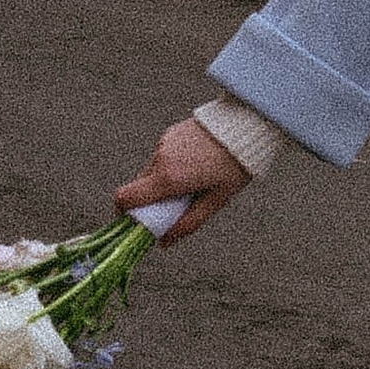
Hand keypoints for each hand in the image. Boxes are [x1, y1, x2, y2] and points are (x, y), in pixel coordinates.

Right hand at [114, 116, 249, 243]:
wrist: (245, 126)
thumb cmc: (234, 164)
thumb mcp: (215, 201)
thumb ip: (187, 224)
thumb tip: (164, 242)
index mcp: (168, 179)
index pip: (125, 198)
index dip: (124, 213)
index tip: (137, 221)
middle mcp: (160, 159)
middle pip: (139, 188)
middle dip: (151, 200)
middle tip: (176, 205)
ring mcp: (163, 144)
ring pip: (151, 172)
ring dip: (163, 182)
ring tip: (193, 181)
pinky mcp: (169, 133)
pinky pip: (162, 156)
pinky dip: (171, 165)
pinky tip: (194, 163)